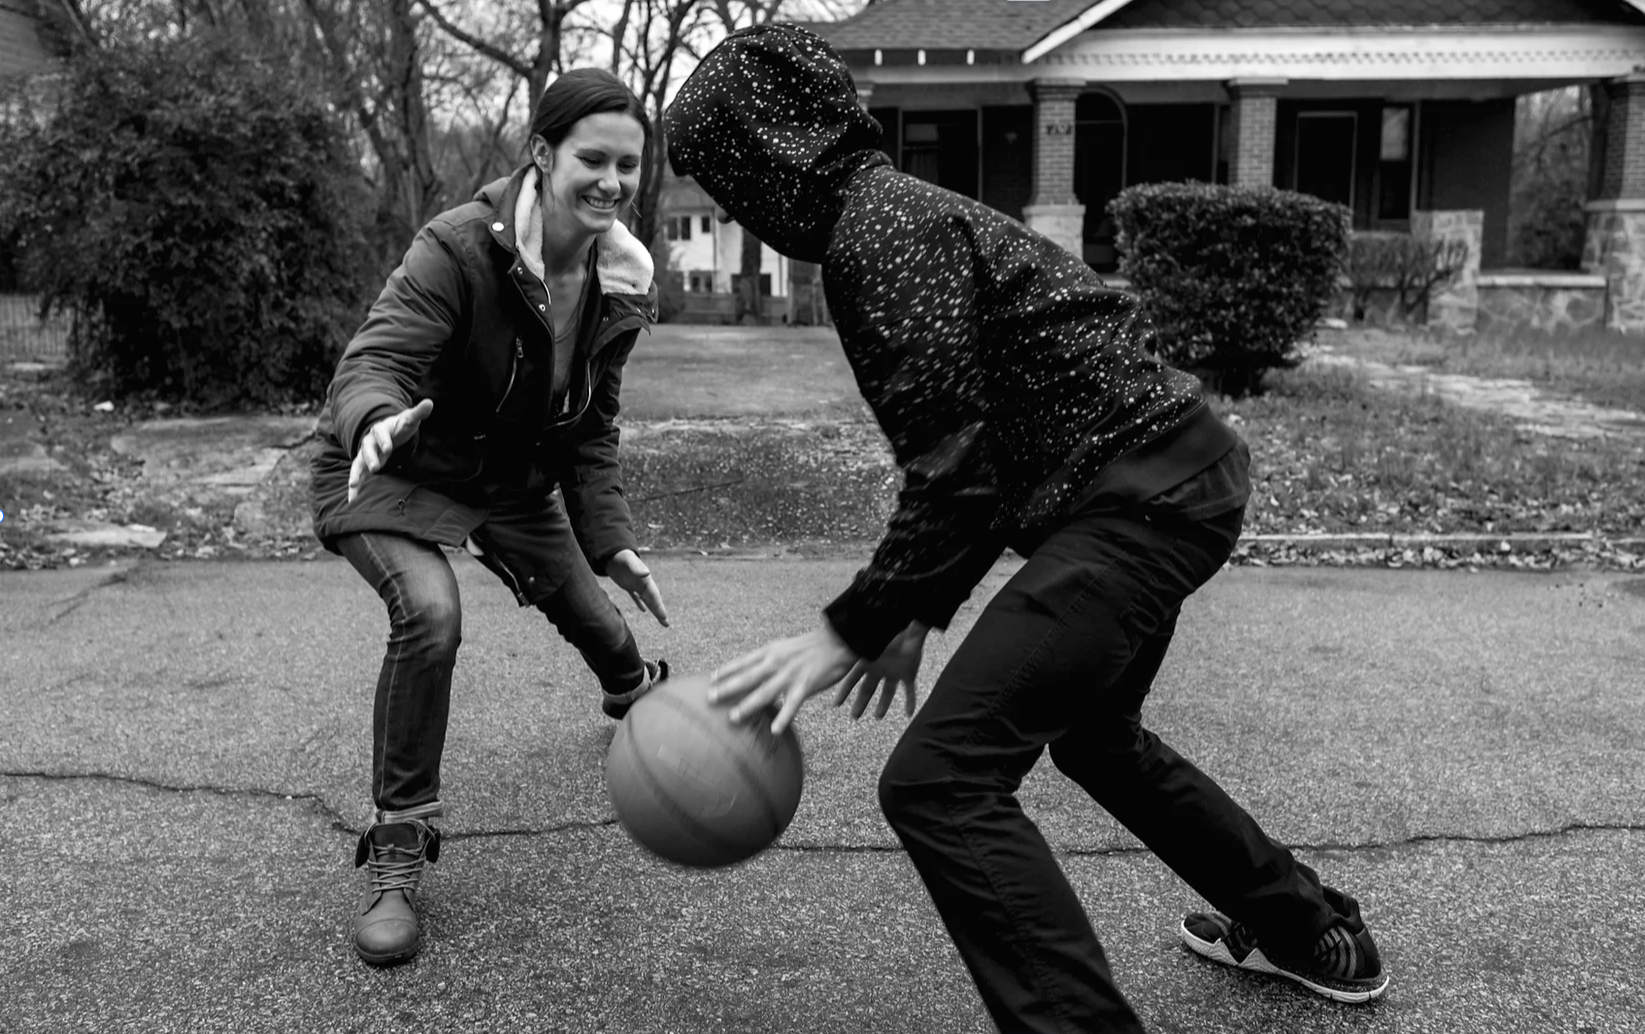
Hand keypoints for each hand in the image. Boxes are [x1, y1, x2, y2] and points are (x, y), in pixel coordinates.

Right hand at [348, 399, 432, 502]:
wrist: (387, 431)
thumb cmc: (399, 426)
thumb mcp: (409, 419)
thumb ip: (418, 413)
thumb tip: (429, 402)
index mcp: (381, 429)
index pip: (381, 432)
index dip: (384, 440)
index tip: (388, 448)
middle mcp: (370, 441)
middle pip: (367, 448)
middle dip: (371, 458)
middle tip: (376, 467)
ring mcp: (365, 453)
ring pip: (358, 463)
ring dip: (356, 474)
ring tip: (353, 486)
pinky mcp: (364, 465)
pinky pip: (358, 475)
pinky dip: (355, 487)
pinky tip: (352, 500)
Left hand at [607, 548, 668, 626]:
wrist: (612, 553)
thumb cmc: (621, 556)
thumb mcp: (629, 561)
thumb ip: (637, 567)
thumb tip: (647, 573)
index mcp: (646, 580)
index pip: (654, 595)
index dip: (659, 606)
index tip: (664, 617)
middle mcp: (643, 583)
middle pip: (653, 601)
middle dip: (659, 612)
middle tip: (666, 624)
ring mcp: (636, 585)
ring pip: (646, 600)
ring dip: (653, 610)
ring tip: (661, 619)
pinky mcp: (627, 586)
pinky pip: (636, 597)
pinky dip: (640, 603)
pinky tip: (644, 610)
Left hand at [711, 624, 859, 733]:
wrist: (839, 641)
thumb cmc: (813, 647)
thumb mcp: (787, 648)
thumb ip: (771, 660)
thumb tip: (757, 672)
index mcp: (771, 651)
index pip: (743, 661)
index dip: (726, 670)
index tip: (710, 679)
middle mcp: (776, 662)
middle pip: (747, 677)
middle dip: (727, 688)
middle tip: (710, 699)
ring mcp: (790, 674)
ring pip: (764, 692)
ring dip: (747, 706)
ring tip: (733, 719)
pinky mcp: (805, 684)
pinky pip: (792, 704)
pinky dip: (783, 717)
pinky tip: (775, 730)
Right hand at [831, 621, 927, 719]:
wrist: (910, 626)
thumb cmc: (888, 629)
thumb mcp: (869, 639)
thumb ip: (853, 645)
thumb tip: (833, 637)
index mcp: (868, 660)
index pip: (852, 679)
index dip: (844, 692)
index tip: (836, 704)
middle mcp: (880, 668)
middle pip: (868, 689)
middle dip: (861, 703)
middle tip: (854, 716)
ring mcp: (894, 671)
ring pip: (888, 692)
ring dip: (884, 704)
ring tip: (878, 716)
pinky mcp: (909, 672)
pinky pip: (910, 690)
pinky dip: (910, 701)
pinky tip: (910, 713)